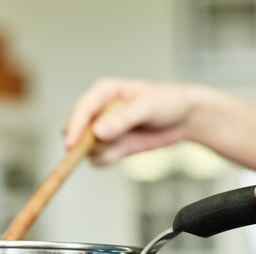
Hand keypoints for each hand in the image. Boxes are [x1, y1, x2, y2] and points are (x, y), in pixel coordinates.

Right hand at [64, 78, 200, 164]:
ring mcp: (104, 131)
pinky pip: (99, 159)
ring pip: (87, 149)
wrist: (185, 118)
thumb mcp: (146, 107)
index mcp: (103, 92)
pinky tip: (126, 151)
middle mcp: (98, 111)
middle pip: (77, 131)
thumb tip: (98, 132)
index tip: (71, 144)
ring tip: (126, 142)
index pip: (81, 110)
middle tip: (107, 145)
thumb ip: (122, 119)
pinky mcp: (112, 146)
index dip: (74, 127)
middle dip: (86, 143)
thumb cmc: (167, 102)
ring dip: (102, 151)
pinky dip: (109, 159)